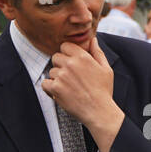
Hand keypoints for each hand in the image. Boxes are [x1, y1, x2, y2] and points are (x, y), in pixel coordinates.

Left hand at [43, 37, 124, 151]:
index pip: (65, 46)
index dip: (67, 53)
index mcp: (82, 57)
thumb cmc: (104, 91)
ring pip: (51, 71)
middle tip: (70, 76)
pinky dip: (50, 88)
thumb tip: (93, 39)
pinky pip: (45, 83)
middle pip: (56, 57)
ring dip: (57, 78)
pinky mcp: (55, 88)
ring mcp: (62, 76)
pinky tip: (60, 92)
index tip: (71, 62)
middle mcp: (70, 64)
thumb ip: (97, 52)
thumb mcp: (106, 69)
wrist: (99, 112)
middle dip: (61, 65)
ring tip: (69, 87)